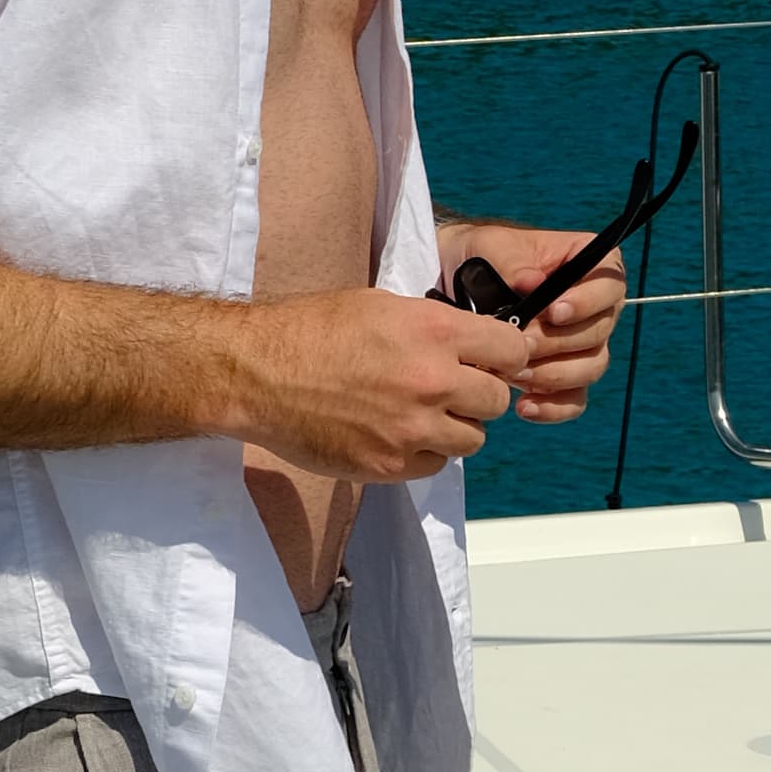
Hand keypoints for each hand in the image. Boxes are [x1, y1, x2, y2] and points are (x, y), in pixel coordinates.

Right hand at [228, 282, 522, 479]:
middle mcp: (432, 380)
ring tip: (422, 414)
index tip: (490, 360)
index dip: (503, 356)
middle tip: (450, 389)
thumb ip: (435, 328)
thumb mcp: (382, 306)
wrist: (258, 373)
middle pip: (497, 400)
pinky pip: (435, 465)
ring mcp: (412, 428)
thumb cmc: (313, 330)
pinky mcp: (390, 464)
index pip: (512, 350)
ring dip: (455, 427)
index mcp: (433, 330)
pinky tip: (396, 434)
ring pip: (473, 438)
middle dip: (478, 394)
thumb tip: (474, 346)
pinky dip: (424, 453)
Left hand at [437, 222, 627, 421]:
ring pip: (590, 369)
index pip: (610, 285)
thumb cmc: (481, 260)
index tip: (553, 312)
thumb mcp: (490, 247)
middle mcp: (594, 308)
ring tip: (514, 374)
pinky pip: (574, 400)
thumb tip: (532, 283)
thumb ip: (512, 262)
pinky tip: (524, 407)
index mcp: (588, 266)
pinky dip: (552, 408)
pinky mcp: (563, 377)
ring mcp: (581, 345)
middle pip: (599, 332)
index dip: (588, 302)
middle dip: (558, 343)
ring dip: (553, 375)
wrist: (453, 288)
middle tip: (521, 346)